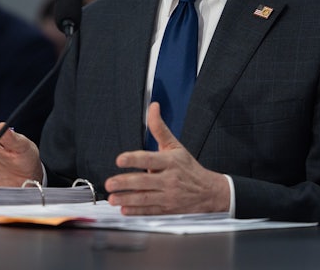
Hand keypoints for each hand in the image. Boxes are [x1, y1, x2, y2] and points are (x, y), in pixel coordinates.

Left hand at [103, 102, 230, 214]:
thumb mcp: (175, 146)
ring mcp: (168, 196)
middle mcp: (169, 179)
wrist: (209, 191)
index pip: (150, 159)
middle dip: (125, 183)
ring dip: (127, 199)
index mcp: (170, 162)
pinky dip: (136, 212)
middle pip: (144, 181)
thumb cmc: (188, 167)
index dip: (134, 159)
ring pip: (145, 198)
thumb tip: (153, 108)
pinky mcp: (167, 209)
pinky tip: (124, 209)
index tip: (120, 159)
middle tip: (110, 182)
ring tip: (113, 198)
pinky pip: (149, 211)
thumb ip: (160, 128)